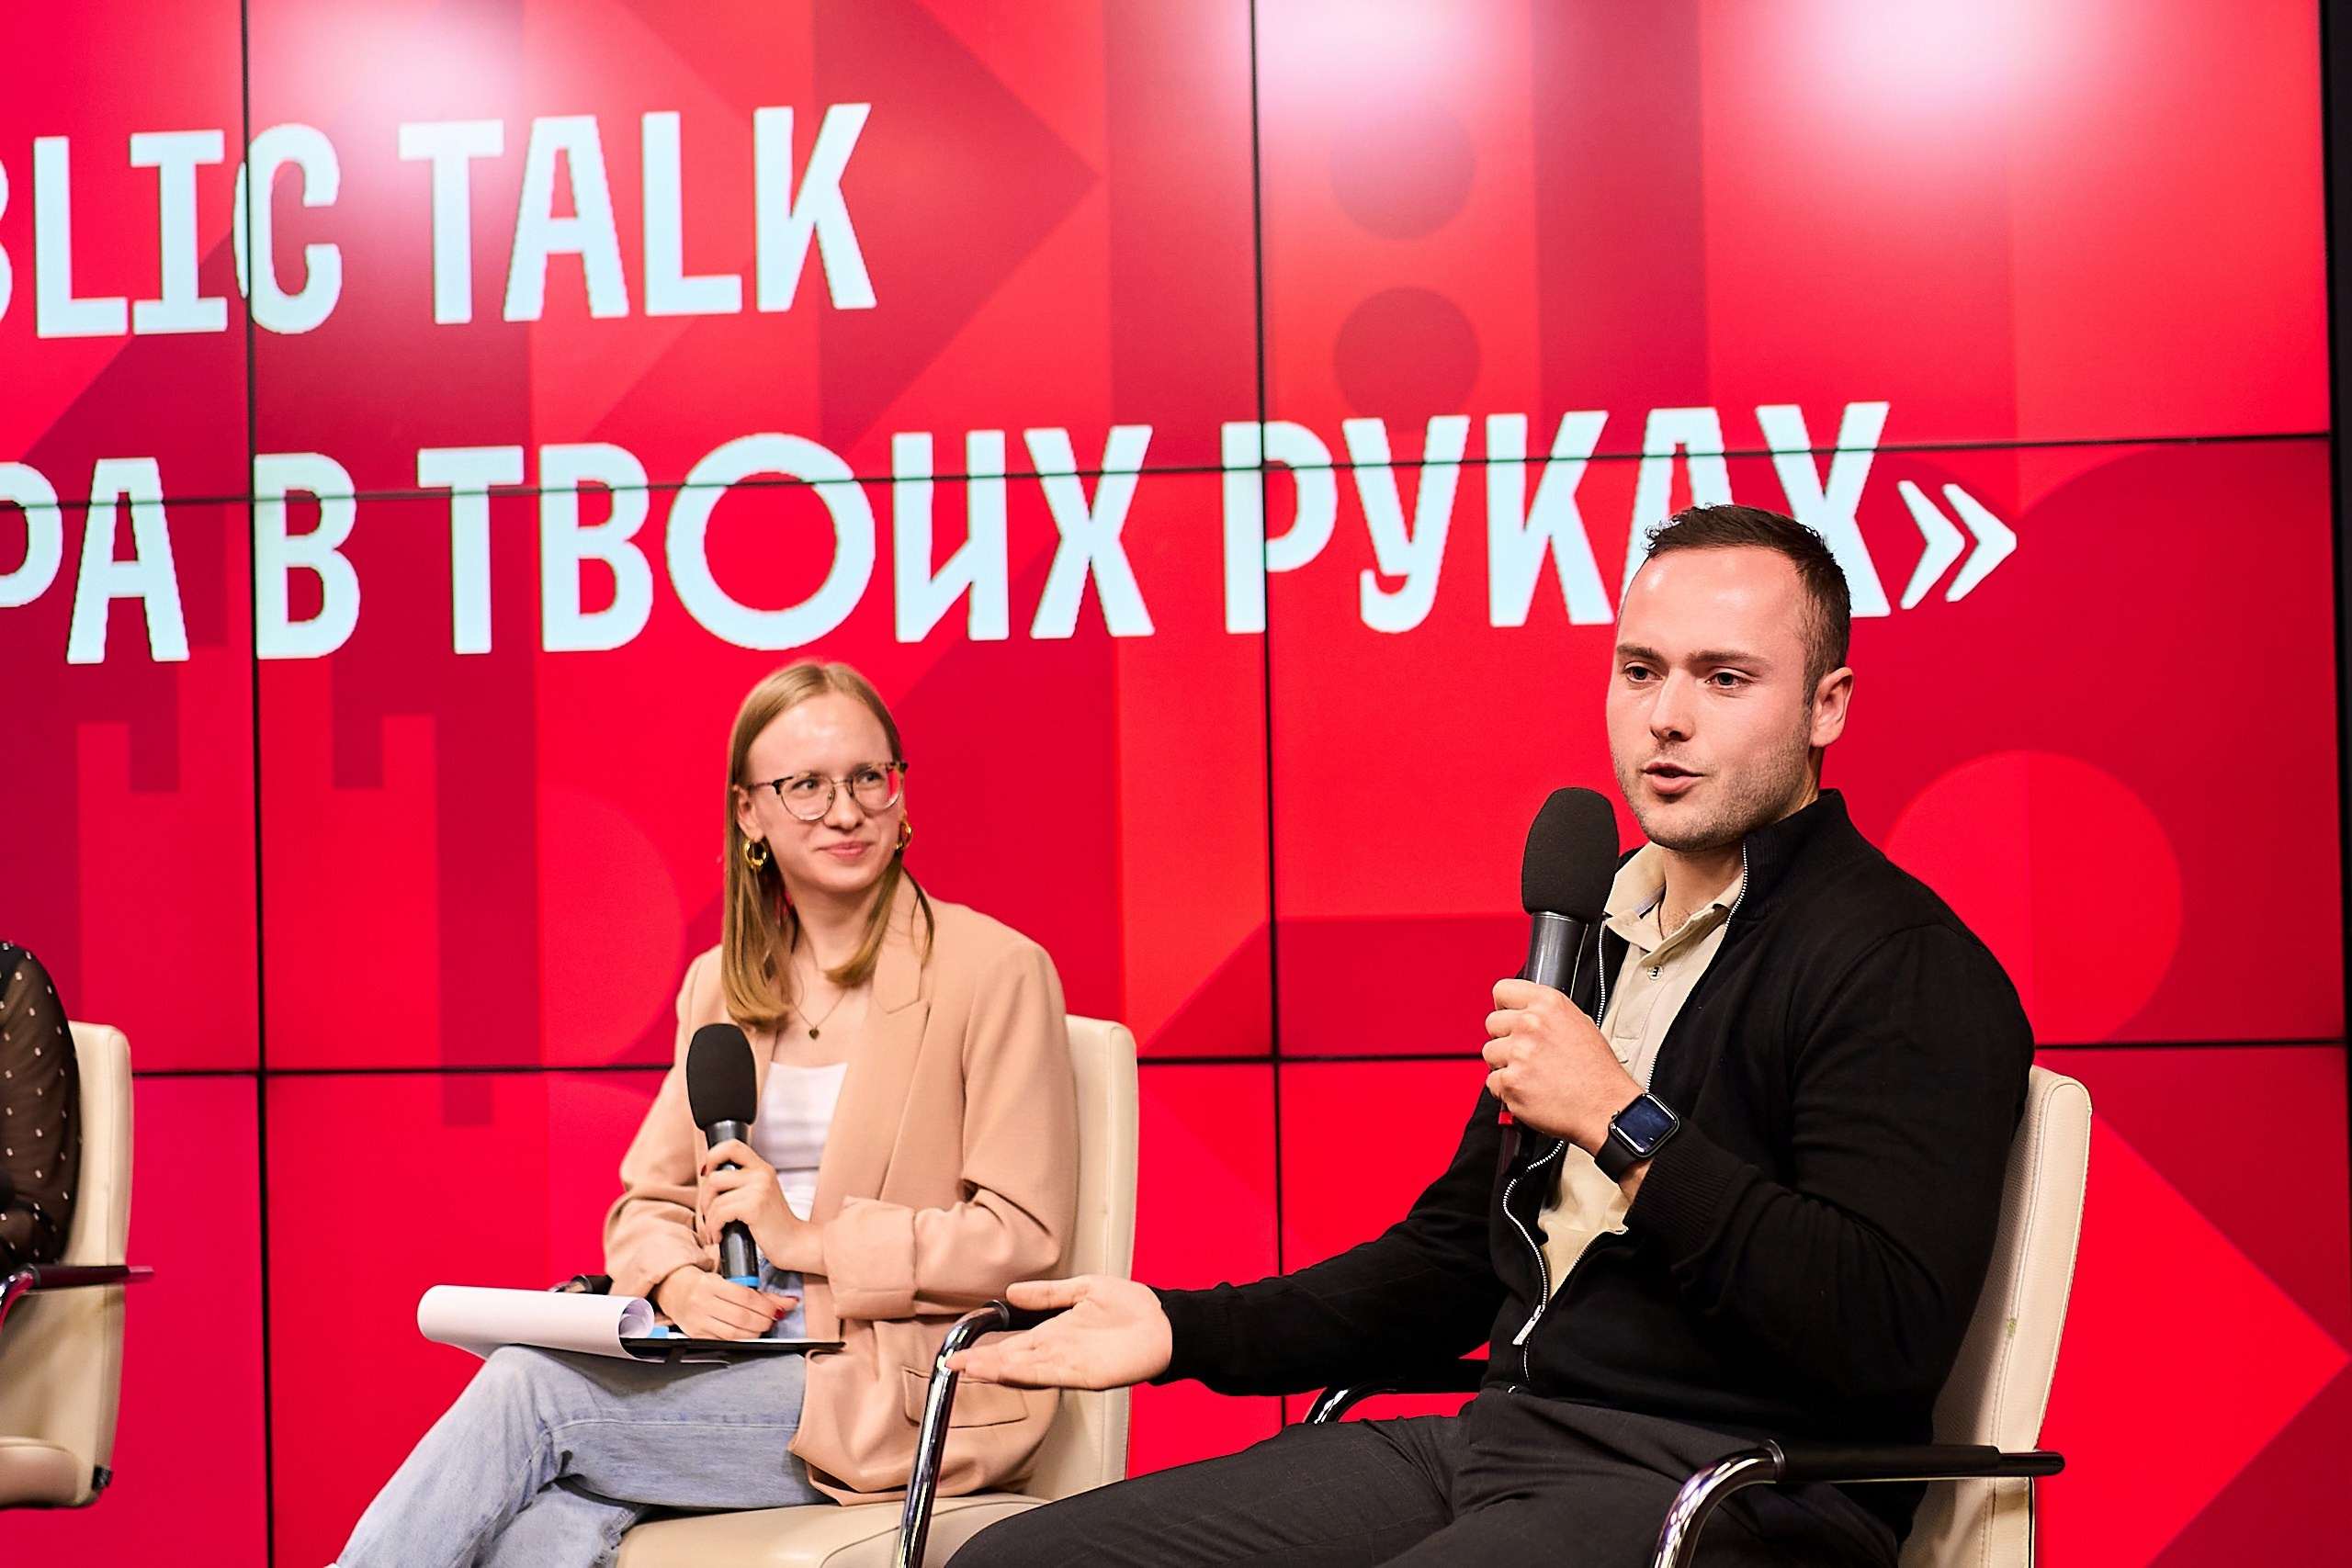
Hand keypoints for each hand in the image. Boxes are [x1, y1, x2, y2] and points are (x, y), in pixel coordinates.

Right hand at [651, 1267, 791, 1340]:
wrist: (673, 1289)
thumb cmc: (704, 1283)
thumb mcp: (729, 1280)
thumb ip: (759, 1293)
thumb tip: (790, 1302)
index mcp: (711, 1284)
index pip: (745, 1297)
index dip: (766, 1306)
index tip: (777, 1309)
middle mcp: (702, 1303)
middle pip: (741, 1317)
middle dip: (763, 1321)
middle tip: (771, 1319)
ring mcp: (698, 1321)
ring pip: (733, 1333)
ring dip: (754, 1333)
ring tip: (761, 1327)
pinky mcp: (696, 1335)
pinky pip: (723, 1342)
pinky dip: (740, 1340)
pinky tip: (747, 1334)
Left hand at [699, 1139, 821, 1273]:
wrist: (795, 1244)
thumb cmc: (774, 1225)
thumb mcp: (760, 1195)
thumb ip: (742, 1183)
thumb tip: (709, 1177)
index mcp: (762, 1169)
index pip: (732, 1146)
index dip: (713, 1156)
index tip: (708, 1174)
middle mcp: (761, 1174)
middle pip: (714, 1177)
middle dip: (705, 1200)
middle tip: (709, 1216)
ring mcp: (759, 1189)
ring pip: (714, 1198)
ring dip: (708, 1219)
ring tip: (714, 1230)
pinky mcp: (754, 1206)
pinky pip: (719, 1213)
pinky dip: (714, 1227)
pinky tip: (719, 1235)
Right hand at [944, 1276, 1171, 1389]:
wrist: (1165, 1323)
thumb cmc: (1132, 1307)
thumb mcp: (1083, 1289)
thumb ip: (1048, 1293)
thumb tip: (1014, 1291)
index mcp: (1055, 1332)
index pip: (1012, 1344)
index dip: (986, 1350)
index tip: (960, 1352)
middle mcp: (1058, 1351)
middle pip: (1012, 1360)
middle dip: (983, 1363)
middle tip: (953, 1364)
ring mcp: (1070, 1364)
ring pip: (1025, 1369)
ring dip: (997, 1370)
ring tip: (971, 1369)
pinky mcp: (1086, 1374)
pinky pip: (1050, 1374)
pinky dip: (1026, 1373)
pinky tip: (1007, 1372)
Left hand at [1484, 978, 1642, 1154]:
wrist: (1606, 1108)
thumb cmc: (1598, 1072)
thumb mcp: (1580, 1023)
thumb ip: (1547, 1014)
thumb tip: (1524, 1013)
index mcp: (1548, 1004)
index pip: (1502, 990)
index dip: (1504, 1007)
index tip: (1509, 1019)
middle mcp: (1531, 1023)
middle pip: (1492, 1022)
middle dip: (1504, 1038)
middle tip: (1525, 1054)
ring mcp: (1519, 1053)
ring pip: (1490, 1053)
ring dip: (1504, 1065)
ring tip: (1531, 1074)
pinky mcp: (1511, 1082)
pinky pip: (1492, 1082)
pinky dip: (1507, 1090)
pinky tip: (1530, 1090)